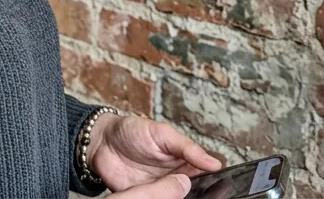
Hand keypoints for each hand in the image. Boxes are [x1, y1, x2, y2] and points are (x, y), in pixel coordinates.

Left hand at [89, 115, 221, 197]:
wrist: (101, 142)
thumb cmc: (132, 131)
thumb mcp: (162, 133)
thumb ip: (187, 148)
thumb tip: (215, 163)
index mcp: (185, 162)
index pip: (208, 175)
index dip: (216, 182)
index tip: (223, 186)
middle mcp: (175, 178)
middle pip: (197, 192)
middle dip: (203, 194)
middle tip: (203, 194)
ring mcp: (160, 190)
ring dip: (183, 198)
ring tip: (178, 194)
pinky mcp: (145, 198)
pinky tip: (161, 197)